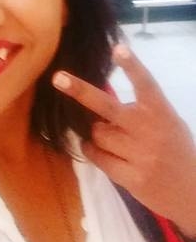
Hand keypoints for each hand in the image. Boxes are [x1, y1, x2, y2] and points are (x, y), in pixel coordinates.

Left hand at [52, 43, 195, 237]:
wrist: (192, 192)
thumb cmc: (175, 148)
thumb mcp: (167, 122)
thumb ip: (142, 108)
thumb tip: (102, 94)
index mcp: (161, 112)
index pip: (145, 84)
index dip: (132, 66)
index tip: (118, 49)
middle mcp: (149, 131)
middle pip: (108, 107)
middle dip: (81, 92)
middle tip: (58, 78)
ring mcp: (140, 156)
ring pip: (97, 134)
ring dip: (93, 132)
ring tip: (104, 133)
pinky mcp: (131, 178)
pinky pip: (98, 158)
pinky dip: (92, 150)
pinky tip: (96, 148)